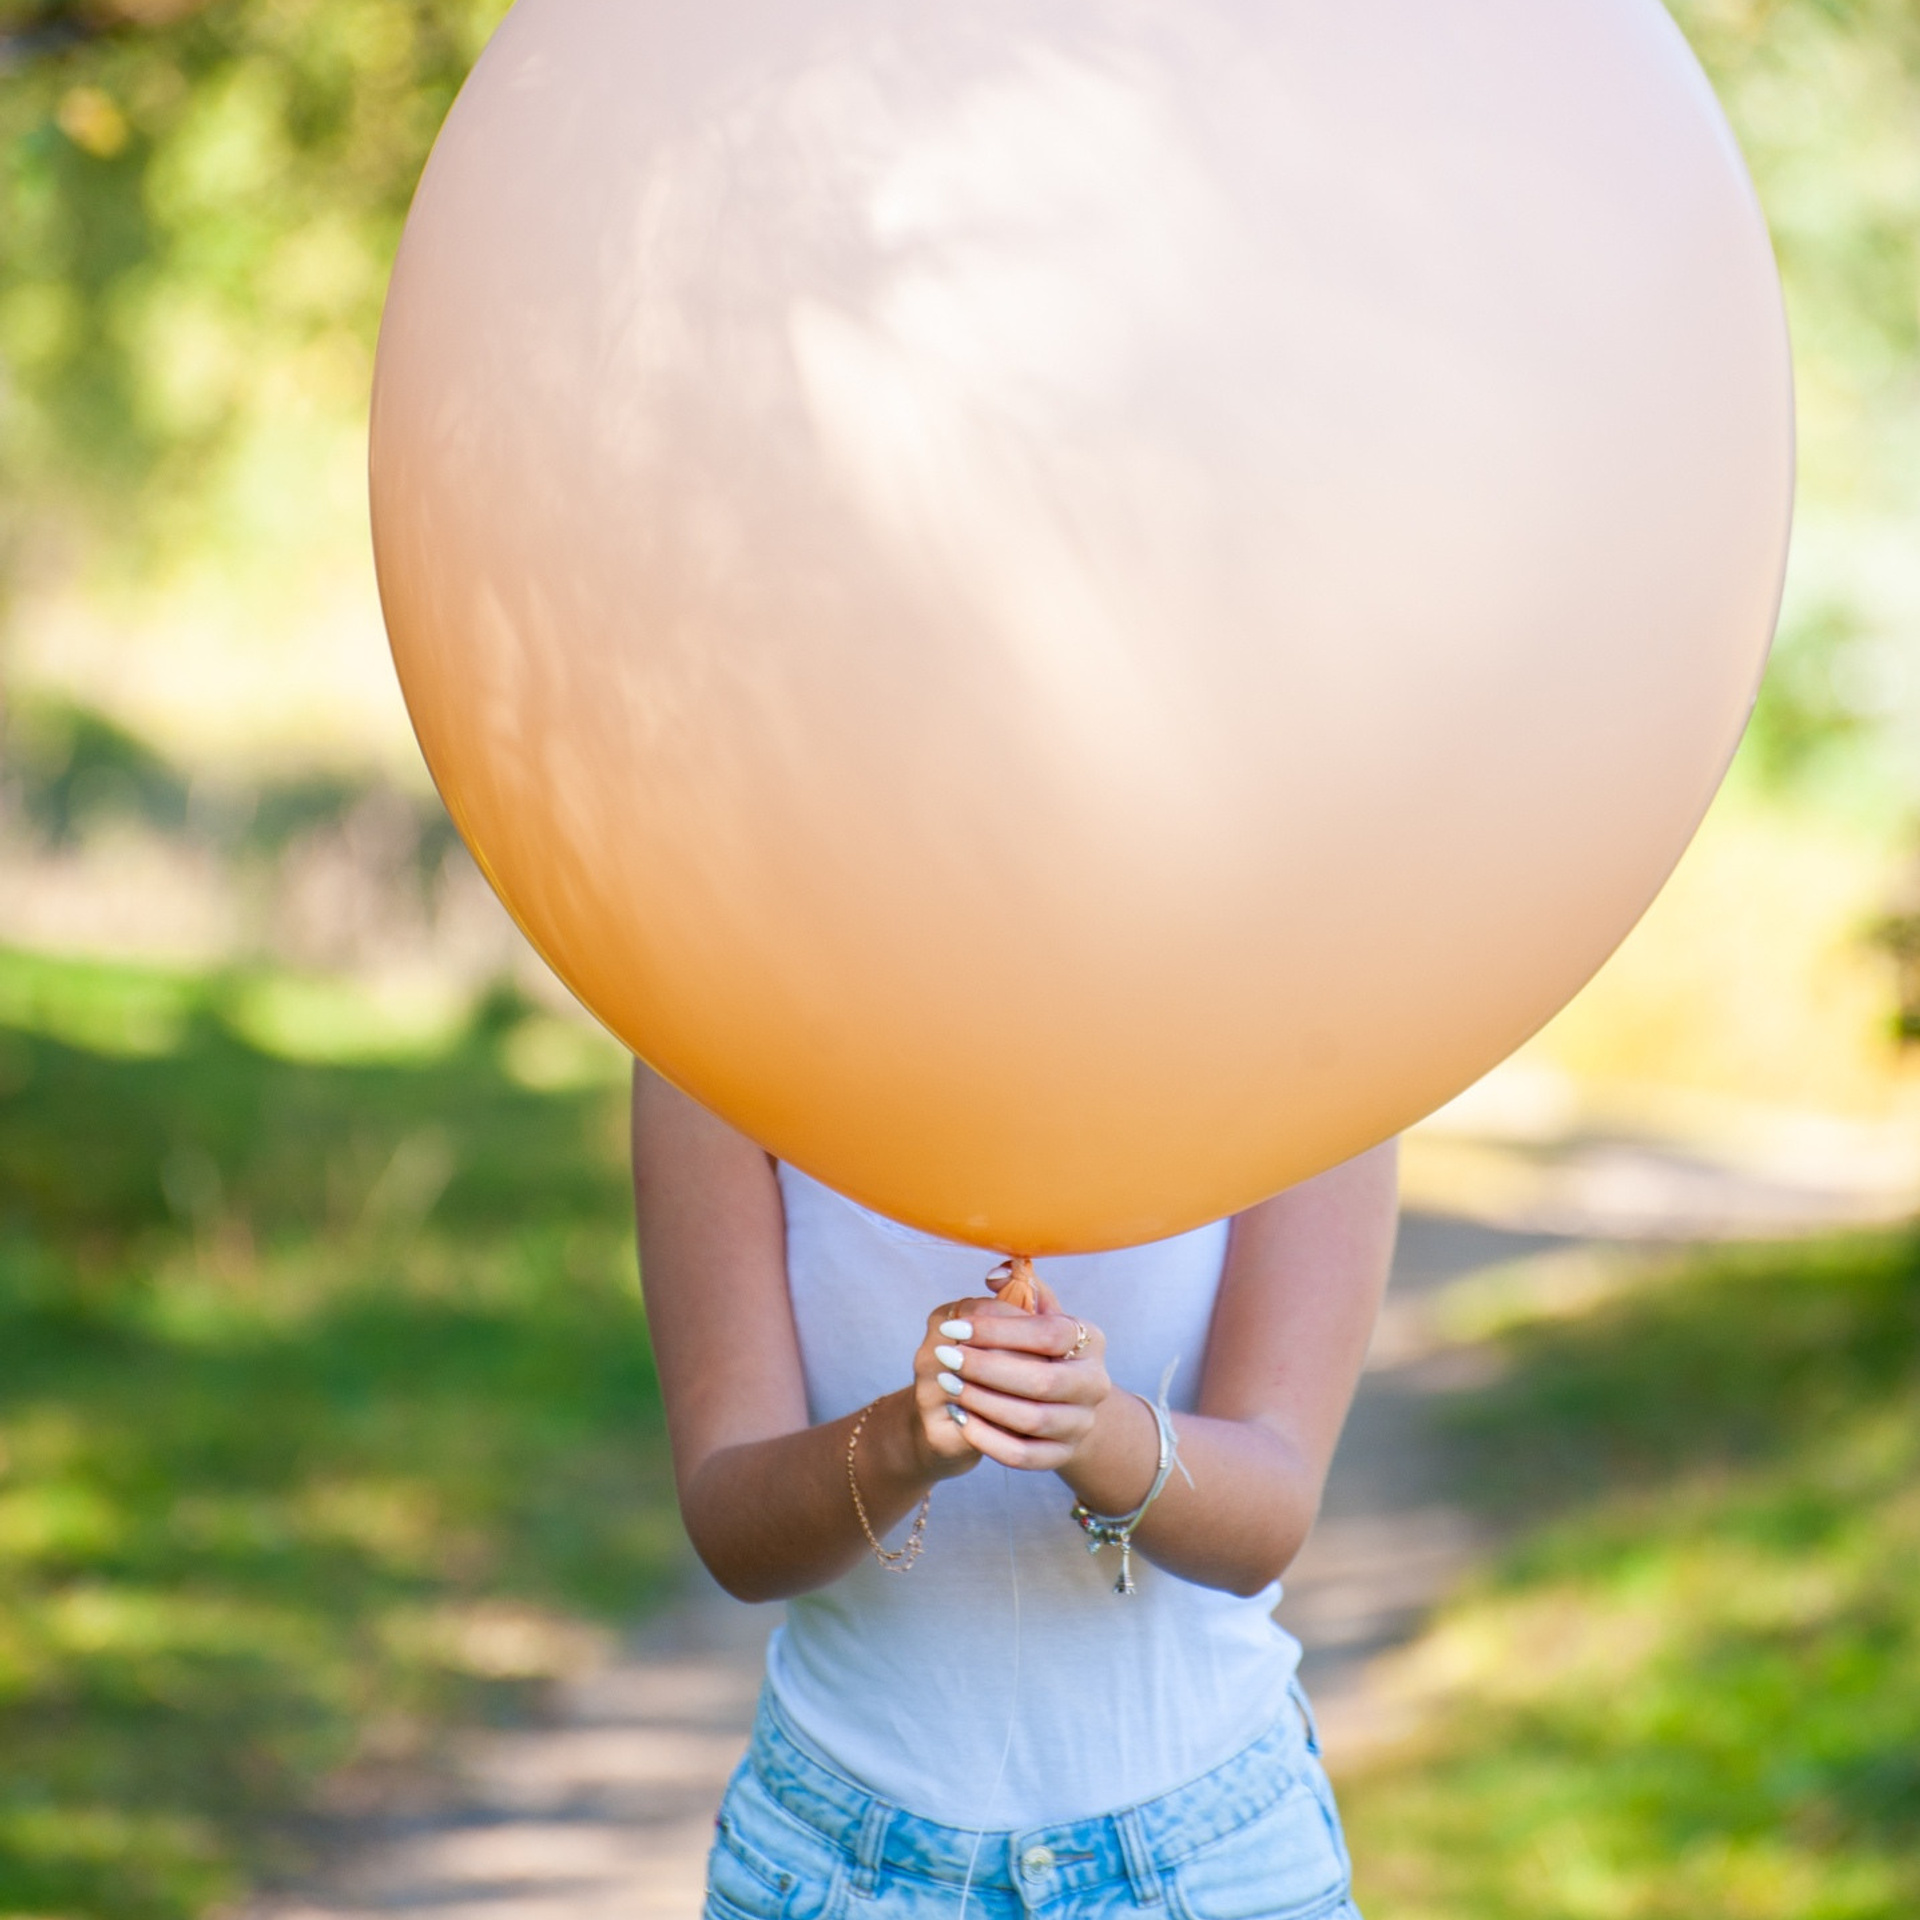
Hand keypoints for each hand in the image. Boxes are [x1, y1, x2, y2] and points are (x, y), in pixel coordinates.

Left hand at [910, 1270, 1110, 1472]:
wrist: (1057, 1406)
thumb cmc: (1037, 1351)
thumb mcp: (1032, 1317)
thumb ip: (1017, 1291)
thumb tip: (996, 1275)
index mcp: (1089, 1339)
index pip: (1049, 1333)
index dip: (999, 1330)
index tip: (956, 1327)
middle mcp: (1094, 1383)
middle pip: (1042, 1380)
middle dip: (987, 1368)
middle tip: (947, 1356)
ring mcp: (1080, 1424)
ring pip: (1032, 1420)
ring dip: (983, 1402)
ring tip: (948, 1385)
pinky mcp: (1060, 1456)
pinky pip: (1023, 1456)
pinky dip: (988, 1439)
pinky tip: (960, 1418)